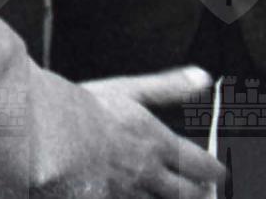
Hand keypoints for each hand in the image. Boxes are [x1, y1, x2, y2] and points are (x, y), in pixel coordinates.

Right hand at [79, 65, 226, 197]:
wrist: (45, 136)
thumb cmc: (85, 109)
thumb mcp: (131, 90)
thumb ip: (168, 87)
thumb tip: (203, 78)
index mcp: (156, 144)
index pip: (197, 163)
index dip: (213, 170)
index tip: (220, 173)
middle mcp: (146, 174)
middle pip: (184, 193)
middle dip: (197, 193)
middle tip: (206, 192)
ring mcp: (125, 195)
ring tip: (174, 197)